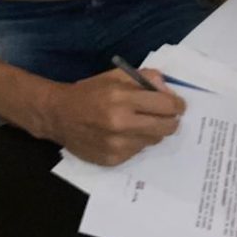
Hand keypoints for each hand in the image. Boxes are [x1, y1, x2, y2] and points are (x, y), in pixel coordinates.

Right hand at [45, 68, 185, 165]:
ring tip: (138, 123)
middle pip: (166, 127)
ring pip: (154, 140)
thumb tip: (169, 91)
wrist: (59, 116)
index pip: (166, 105)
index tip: (178, 105)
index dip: (177, 105)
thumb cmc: (89, 92)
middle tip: (166, 116)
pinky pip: (138, 151)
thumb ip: (145, 78)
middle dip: (171, 120)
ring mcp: (117, 145)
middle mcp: (121, 123)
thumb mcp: (115, 76)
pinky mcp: (113, 160)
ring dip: (152, 131)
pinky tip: (123, 134)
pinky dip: (136, 142)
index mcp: (121, 98)